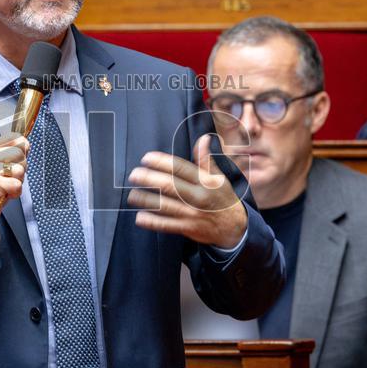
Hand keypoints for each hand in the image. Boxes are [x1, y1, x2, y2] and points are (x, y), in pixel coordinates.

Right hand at [0, 134, 28, 230]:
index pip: (14, 138)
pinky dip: (16, 193)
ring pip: (20, 169)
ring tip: (7, 186)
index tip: (17, 161)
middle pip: (20, 154)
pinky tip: (6, 194)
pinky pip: (17, 184)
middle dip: (21, 169)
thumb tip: (26, 143)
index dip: (22, 149)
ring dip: (18, 181)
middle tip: (10, 178)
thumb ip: (12, 155)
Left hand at [127, 134, 247, 248]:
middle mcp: (197, 197)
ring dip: (145, 200)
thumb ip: (206, 160)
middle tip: (133, 175)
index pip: (180, 168)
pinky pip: (166, 225)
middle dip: (148, 179)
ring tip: (132, 195)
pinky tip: (139, 217)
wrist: (234, 228)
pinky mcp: (187, 229)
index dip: (161, 162)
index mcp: (205, 182)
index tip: (146, 158)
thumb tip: (203, 138)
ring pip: (164, 205)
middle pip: (169, 185)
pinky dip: (152, 222)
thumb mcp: (219, 178)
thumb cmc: (223, 199)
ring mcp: (191, 214)